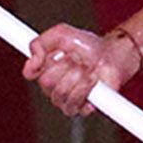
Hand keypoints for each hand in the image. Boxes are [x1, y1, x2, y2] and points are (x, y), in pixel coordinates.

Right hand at [22, 25, 141, 116]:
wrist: (112, 55)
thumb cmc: (89, 46)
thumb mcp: (62, 34)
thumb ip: (40, 43)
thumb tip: (32, 61)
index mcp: (44, 68)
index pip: (30, 73)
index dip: (38, 65)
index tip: (51, 55)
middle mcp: (52, 86)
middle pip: (46, 82)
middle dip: (65, 66)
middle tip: (77, 58)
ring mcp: (65, 98)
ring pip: (60, 93)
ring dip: (77, 76)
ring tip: (87, 67)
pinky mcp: (79, 108)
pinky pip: (73, 104)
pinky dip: (85, 88)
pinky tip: (92, 79)